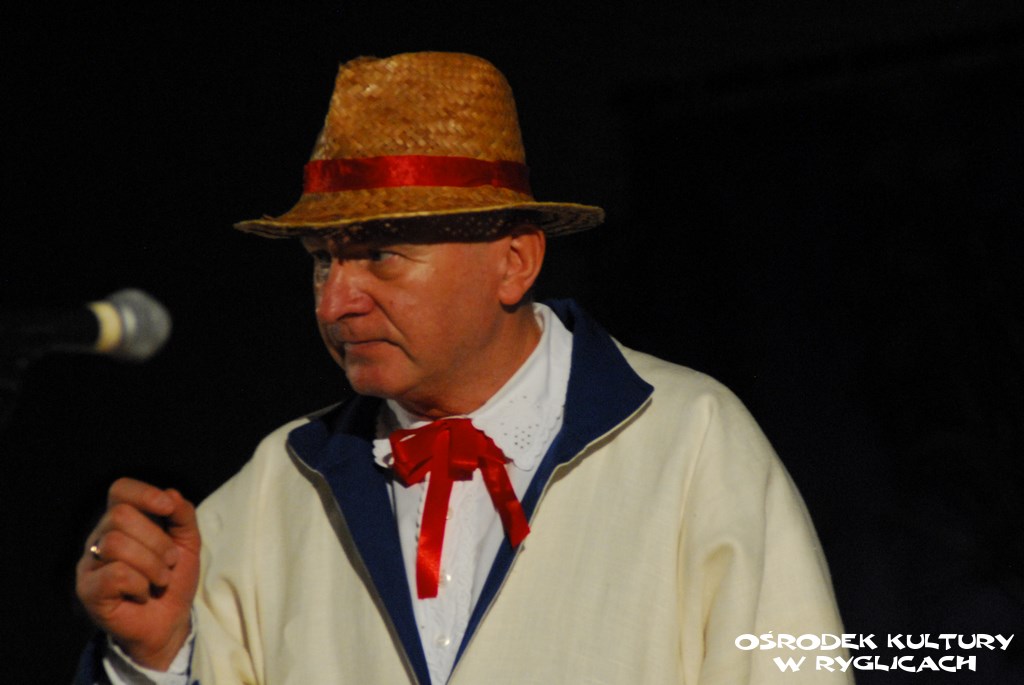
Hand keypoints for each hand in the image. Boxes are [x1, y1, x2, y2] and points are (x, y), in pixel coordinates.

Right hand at [76, 478, 200, 669]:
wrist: (169, 621)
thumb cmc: (174, 577)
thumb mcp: (188, 542)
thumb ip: (183, 515)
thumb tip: (170, 494)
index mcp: (122, 520)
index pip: (120, 490)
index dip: (144, 493)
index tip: (168, 509)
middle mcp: (100, 537)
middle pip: (119, 515)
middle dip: (156, 539)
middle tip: (170, 561)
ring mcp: (90, 563)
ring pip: (115, 544)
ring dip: (151, 564)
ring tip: (160, 579)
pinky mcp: (87, 590)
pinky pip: (114, 574)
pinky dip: (139, 584)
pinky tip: (143, 593)